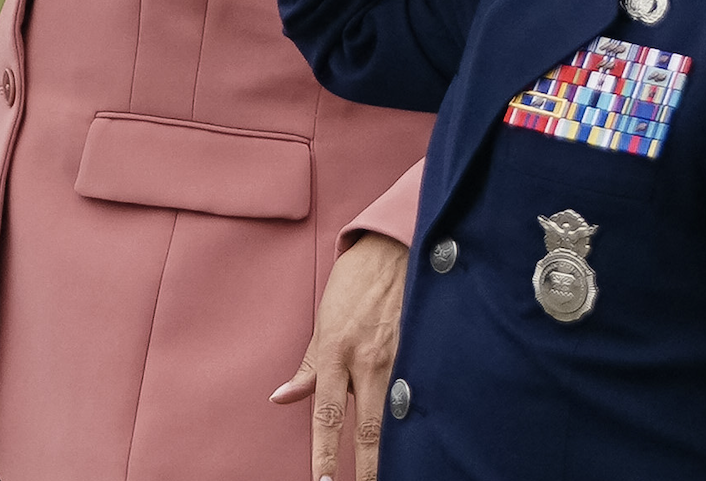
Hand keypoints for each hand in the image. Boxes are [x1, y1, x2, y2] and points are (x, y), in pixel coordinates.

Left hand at [271, 233, 407, 480]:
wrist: (392, 247)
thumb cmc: (354, 282)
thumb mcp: (323, 322)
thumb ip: (309, 366)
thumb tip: (283, 398)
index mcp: (334, 352)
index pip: (326, 414)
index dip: (324, 452)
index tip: (323, 479)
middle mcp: (366, 359)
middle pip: (367, 426)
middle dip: (367, 466)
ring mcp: (398, 356)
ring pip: (396, 414)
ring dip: (393, 447)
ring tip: (394, 472)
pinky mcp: (422, 349)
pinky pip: (418, 390)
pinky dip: (416, 416)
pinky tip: (421, 437)